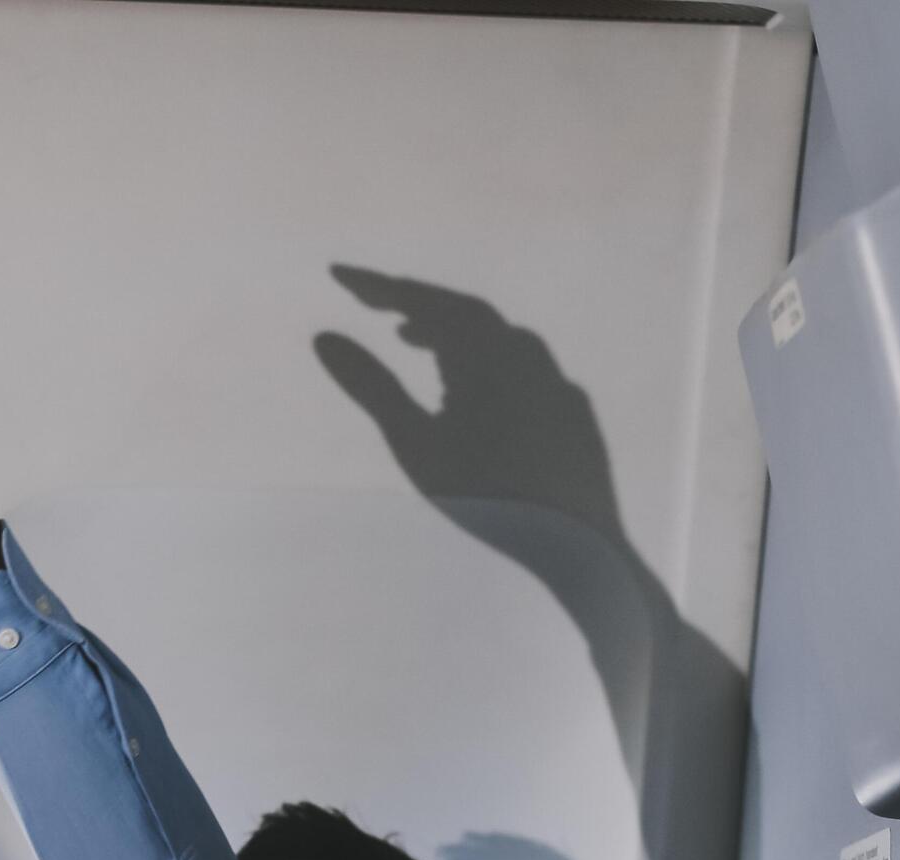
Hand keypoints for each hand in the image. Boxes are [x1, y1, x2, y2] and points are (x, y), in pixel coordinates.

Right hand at [313, 266, 623, 544]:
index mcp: (485, 353)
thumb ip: (371, 386)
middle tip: (385, 314)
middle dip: (422, 307)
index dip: (378, 286)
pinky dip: (494, 368)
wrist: (575, 544)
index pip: (423, 301)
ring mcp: (557, 384)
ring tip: (424, 349)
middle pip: (467, 315)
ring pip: (502, 342)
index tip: (339, 275)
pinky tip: (484, 396)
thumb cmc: (484, 494)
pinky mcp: (575, 416)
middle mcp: (526, 355)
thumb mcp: (414, 442)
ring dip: (459, 337)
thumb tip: (324, 338)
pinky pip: (529, 373)